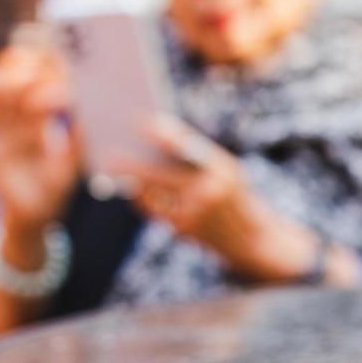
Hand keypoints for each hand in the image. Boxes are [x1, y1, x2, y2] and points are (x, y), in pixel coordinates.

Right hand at [0, 46, 77, 235]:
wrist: (36, 215)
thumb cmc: (55, 187)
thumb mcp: (69, 167)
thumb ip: (74, 145)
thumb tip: (81, 118)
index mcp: (41, 123)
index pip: (43, 95)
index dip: (49, 84)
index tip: (58, 77)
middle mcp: (19, 124)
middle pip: (16, 95)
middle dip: (21, 83)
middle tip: (29, 74)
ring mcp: (1, 137)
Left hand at [126, 116, 344, 282]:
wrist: (252, 240)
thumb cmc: (236, 196)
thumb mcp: (227, 170)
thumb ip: (197, 153)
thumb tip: (159, 133)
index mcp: (222, 169)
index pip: (186, 146)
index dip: (161, 134)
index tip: (140, 121)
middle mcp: (209, 191)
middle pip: (158, 174)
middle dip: (131, 164)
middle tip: (109, 153)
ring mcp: (195, 213)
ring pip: (151, 194)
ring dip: (131, 182)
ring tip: (113, 168)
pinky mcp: (184, 230)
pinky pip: (154, 210)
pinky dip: (141, 199)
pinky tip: (131, 190)